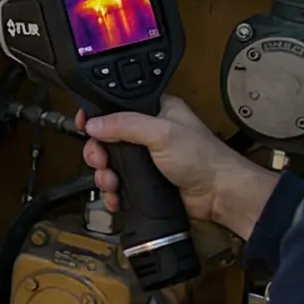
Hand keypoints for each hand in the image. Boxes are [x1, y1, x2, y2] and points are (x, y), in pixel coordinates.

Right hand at [81, 97, 280, 239]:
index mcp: (155, 111)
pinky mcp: (146, 180)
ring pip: (110, 163)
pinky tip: (115, 195)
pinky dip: (113, 192)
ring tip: (111, 182)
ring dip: (104, 175)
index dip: (97, 116)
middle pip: (107, 138)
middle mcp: (148, 133)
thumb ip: (125, 124)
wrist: (219, 194)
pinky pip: (119, 184)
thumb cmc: (204, 158)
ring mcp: (147, 158)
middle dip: (98, 152)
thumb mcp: (161, 133)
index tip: (85, 126)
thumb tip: (94, 123)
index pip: (116, 107)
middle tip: (100, 161)